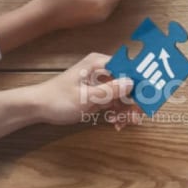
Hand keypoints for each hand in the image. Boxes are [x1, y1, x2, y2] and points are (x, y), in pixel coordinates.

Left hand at [16, 52, 139, 127]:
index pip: (128, 67)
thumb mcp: (85, 97)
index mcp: (99, 64)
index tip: (150, 94)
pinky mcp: (99, 96)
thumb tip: (132, 83)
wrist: (37, 108)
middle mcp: (103, 71)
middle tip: (137, 116)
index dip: (140, 79)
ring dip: (127, 110)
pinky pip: (116, 103)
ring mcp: (101, 84)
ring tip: (125, 123)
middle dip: (134, 100)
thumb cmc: (58, 99)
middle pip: (129, 83)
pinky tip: (117, 124)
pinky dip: (118, 113)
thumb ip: (109, 90)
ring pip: (124, 95)